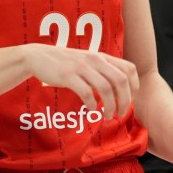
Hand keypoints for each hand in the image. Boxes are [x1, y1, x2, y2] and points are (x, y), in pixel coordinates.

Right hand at [23, 43, 138, 117]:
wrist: (38, 56)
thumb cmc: (66, 63)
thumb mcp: (88, 61)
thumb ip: (102, 71)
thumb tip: (118, 90)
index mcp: (102, 57)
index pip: (129, 68)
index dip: (134, 86)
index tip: (130, 99)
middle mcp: (95, 60)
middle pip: (121, 81)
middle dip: (125, 100)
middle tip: (122, 113)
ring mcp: (82, 67)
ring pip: (106, 88)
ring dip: (110, 106)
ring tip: (108, 116)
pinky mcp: (68, 76)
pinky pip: (86, 92)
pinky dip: (92, 104)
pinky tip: (91, 110)